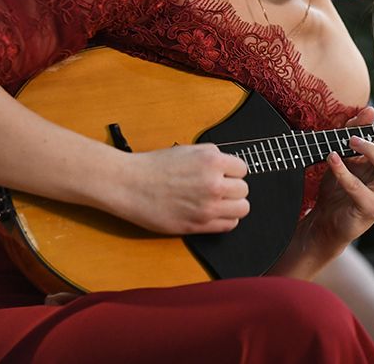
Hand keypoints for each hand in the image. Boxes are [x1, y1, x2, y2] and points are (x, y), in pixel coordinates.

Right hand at [111, 143, 249, 233]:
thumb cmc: (155, 166)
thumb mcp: (189, 150)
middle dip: (233, 188)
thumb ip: (213, 157)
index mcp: (212, 161)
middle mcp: (213, 184)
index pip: (243, 169)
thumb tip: (230, 167)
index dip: (232, 171)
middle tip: (218, 188)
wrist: (130, 185)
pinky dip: (225, 219)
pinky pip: (229, 225)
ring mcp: (207, 206)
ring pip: (242, 209)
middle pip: (244, 190)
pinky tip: (213, 213)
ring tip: (218, 202)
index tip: (224, 174)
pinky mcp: (198, 224)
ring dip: (233, 205)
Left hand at [309, 106, 373, 248]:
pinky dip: (343, 170)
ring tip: (350, 143)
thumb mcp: (349, 152)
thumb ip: (358, 129)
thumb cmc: (341, 184)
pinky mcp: (369, 210)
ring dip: (370, 151)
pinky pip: (359, 188)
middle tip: (360, 139)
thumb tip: (370, 110)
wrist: (325, 218)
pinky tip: (332, 158)